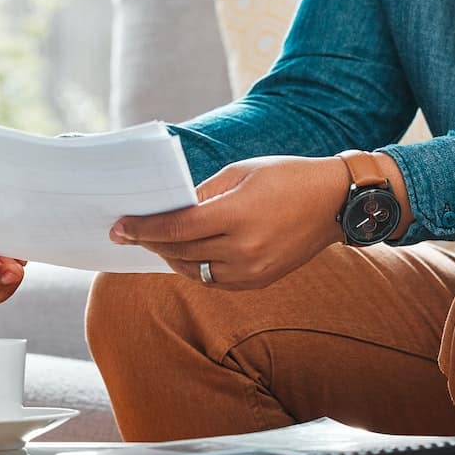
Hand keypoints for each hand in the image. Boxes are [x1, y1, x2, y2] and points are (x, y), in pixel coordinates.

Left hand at [108, 155, 346, 288]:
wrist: (335, 202)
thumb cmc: (286, 177)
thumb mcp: (239, 173)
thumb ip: (201, 195)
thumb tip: (169, 210)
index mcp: (237, 216)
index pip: (176, 228)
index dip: (143, 228)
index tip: (119, 227)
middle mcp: (244, 249)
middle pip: (180, 251)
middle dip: (149, 242)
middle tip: (126, 234)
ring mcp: (253, 270)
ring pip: (193, 271)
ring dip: (169, 257)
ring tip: (153, 242)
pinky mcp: (259, 281)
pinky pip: (215, 280)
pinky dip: (194, 267)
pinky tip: (183, 253)